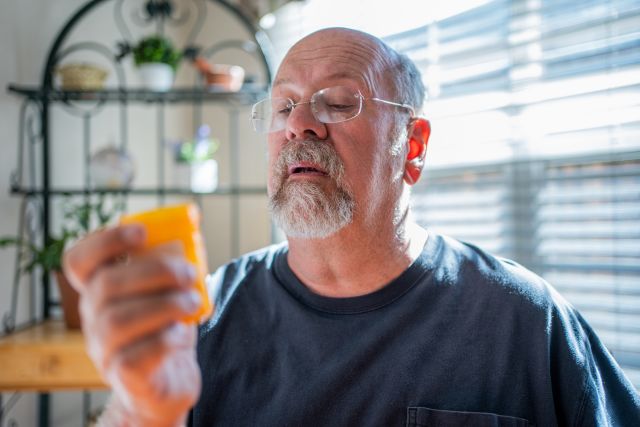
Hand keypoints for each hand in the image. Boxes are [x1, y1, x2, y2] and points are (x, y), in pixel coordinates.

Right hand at [63, 225, 201, 426]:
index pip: (79, 261)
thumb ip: (170, 266)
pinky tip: (183, 332)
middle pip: (105, 285)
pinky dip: (165, 338)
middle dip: (155, 271)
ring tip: (193, 301)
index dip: (105, 240)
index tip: (143, 232)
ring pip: (117, 321)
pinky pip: (135, 355)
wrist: (168, 384)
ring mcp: (104, 350)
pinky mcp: (125, 377)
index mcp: (100, 292)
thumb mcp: (166, 294)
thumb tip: (192, 223)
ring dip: (165, 304)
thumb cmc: (166, 330)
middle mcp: (94, 319)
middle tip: (189, 272)